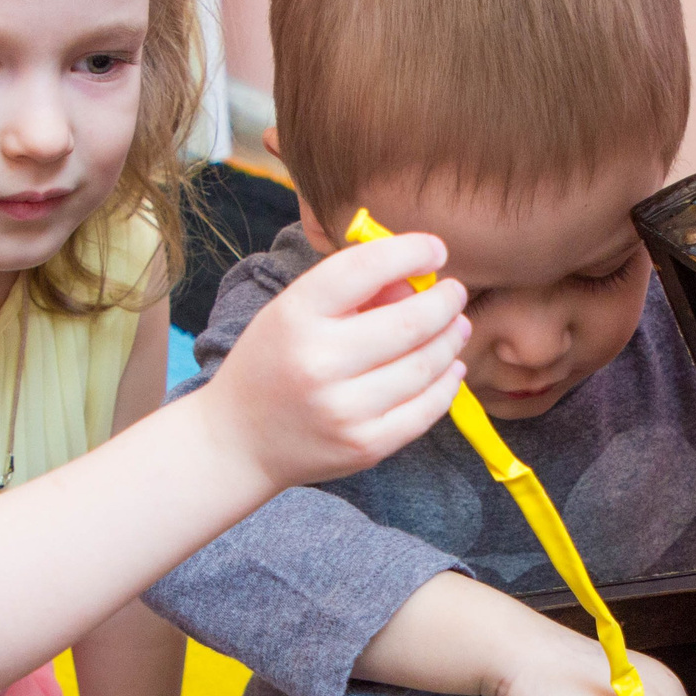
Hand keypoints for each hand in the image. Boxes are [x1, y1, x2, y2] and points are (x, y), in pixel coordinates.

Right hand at [198, 232, 470, 489]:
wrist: (239, 441)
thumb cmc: (272, 363)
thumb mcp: (292, 312)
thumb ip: (351, 291)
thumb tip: (417, 282)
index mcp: (295, 316)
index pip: (365, 268)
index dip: (411, 251)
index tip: (435, 249)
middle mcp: (318, 362)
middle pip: (409, 322)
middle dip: (445, 302)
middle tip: (455, 294)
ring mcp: (343, 410)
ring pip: (425, 366)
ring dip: (450, 341)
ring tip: (456, 327)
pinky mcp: (365, 446)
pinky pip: (425, 410)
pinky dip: (447, 384)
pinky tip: (450, 368)